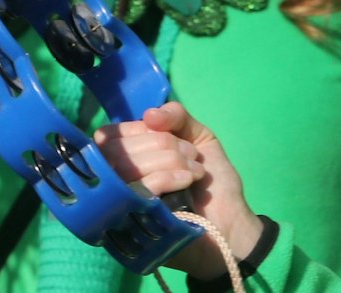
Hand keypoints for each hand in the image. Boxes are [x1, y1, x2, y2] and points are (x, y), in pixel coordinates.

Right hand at [94, 102, 263, 276]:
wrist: (232, 222)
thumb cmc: (211, 182)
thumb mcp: (197, 137)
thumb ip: (175, 117)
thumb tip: (148, 114)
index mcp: (124, 164)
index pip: (108, 137)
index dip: (140, 130)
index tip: (169, 135)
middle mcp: (114, 186)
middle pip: (118, 150)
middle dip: (163, 143)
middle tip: (191, 155)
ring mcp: (119, 208)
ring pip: (128, 167)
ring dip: (171, 159)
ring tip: (194, 171)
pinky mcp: (131, 225)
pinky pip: (140, 188)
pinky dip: (169, 175)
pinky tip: (188, 180)